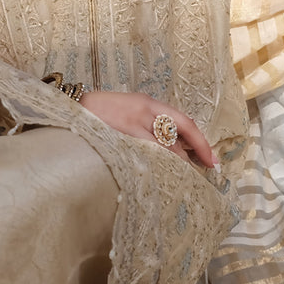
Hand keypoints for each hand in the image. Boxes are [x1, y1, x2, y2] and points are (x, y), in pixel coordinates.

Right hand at [79, 91, 216, 167]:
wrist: (71, 109)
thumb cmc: (101, 112)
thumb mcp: (130, 109)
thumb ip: (151, 123)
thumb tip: (175, 146)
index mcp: (148, 103)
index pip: (185, 123)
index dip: (201, 143)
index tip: (212, 160)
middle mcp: (144, 112)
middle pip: (178, 138)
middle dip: (191, 157)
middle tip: (202, 173)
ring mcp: (131, 126)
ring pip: (163, 150)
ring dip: (175, 166)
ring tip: (180, 179)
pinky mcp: (119, 139)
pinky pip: (144, 157)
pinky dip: (155, 167)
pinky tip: (158, 176)